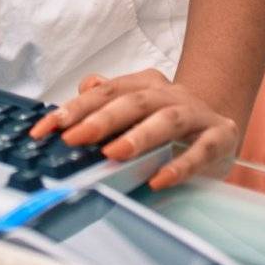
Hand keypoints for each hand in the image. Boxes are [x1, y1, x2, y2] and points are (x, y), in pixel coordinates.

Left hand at [28, 69, 240, 189]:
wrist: (220, 121)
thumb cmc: (168, 120)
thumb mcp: (136, 108)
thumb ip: (108, 100)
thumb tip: (83, 87)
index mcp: (144, 84)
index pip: (105, 92)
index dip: (73, 109)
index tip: (45, 130)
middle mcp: (169, 94)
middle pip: (133, 101)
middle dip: (101, 119)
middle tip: (74, 138)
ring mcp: (196, 114)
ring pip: (166, 120)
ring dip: (139, 136)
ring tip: (114, 154)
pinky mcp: (220, 137)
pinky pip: (201, 150)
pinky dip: (180, 165)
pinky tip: (160, 179)